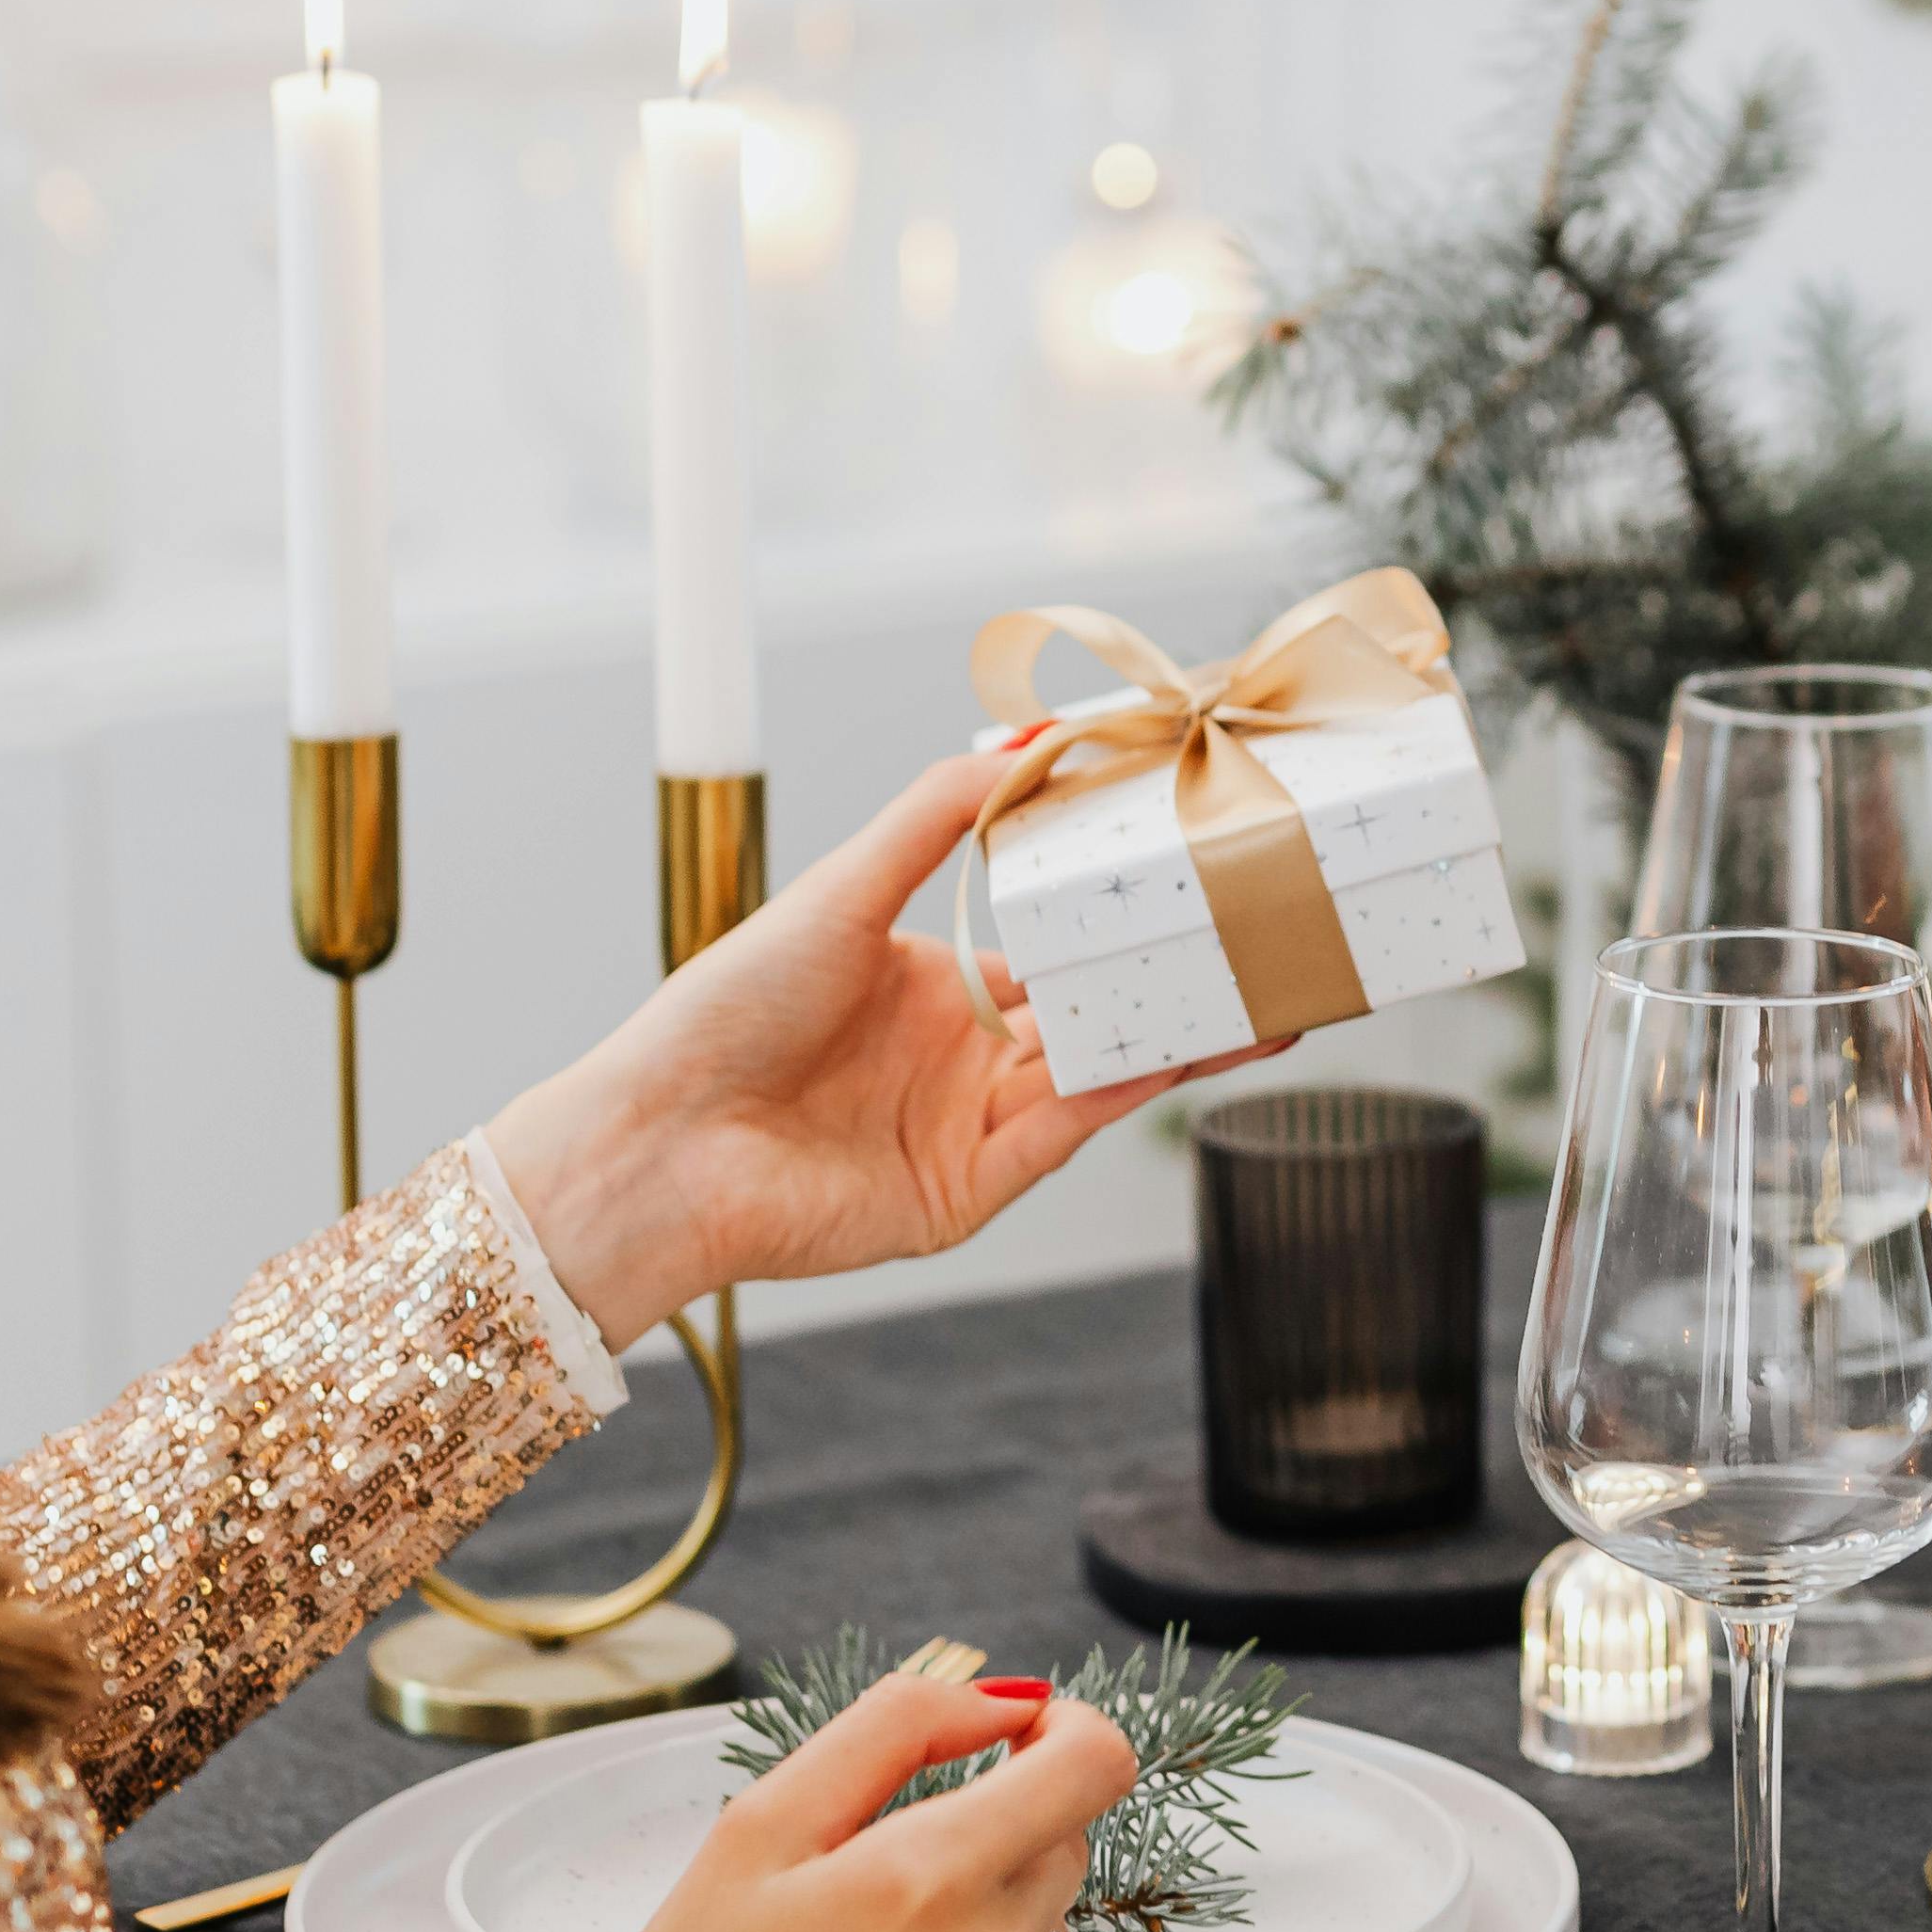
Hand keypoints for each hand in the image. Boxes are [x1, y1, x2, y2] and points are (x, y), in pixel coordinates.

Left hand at [486, 752, 1259, 1346]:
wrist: (657, 1139)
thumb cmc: (722, 1011)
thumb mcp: (842, 891)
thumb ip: (937, 815)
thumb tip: (1025, 735)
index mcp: (928, 986)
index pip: (1048, 948)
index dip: (1118, 919)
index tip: (1193, 874)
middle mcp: (956, 1058)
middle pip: (1093, 1014)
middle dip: (1178, 982)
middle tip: (1268, 940)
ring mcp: (966, 1129)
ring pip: (1098, 1073)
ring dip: (1182, 1037)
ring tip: (1274, 996)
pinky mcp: (964, 1196)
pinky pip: (1062, 1132)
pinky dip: (1127, 1092)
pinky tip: (1189, 1049)